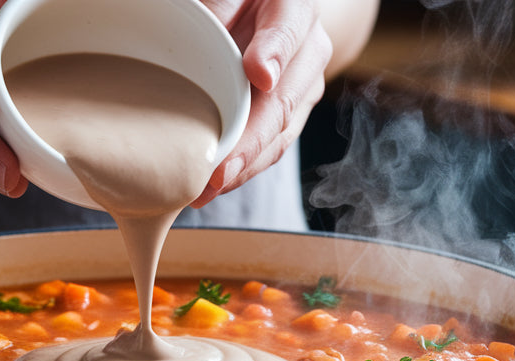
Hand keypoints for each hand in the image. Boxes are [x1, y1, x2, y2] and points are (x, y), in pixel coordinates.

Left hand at [192, 0, 331, 207]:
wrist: (274, 10)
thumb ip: (222, 5)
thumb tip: (205, 33)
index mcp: (296, 9)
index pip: (289, 30)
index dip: (275, 53)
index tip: (258, 73)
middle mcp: (309, 51)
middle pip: (285, 99)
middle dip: (253, 138)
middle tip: (223, 166)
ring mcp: (304, 86)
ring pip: (280, 132)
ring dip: (247, 164)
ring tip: (211, 188)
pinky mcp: (291, 113)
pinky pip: (273, 145)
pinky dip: (245, 168)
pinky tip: (216, 186)